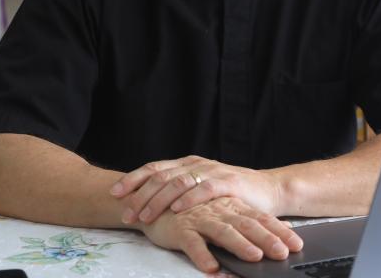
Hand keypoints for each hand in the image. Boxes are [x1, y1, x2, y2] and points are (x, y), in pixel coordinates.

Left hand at [110, 155, 282, 224]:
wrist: (267, 190)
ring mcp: (212, 171)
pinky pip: (203, 189)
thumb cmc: (231, 194)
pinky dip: (188, 199)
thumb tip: (146, 201)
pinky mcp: (228, 182)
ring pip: (177, 182)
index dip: (133, 179)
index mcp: (187, 164)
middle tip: (126, 212)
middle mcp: (196, 164)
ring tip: (144, 216)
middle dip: (140, 195)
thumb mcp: (200, 188)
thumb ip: (178, 190)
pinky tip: (176, 210)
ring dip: (158, 200)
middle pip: (160, 176)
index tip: (114, 193)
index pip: (154, 168)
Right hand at [141, 196, 302, 273]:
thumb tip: (280, 229)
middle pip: (247, 224)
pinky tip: (211, 267)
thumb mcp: (226, 212)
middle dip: (267, 239)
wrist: (158, 201)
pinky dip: (202, 254)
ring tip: (254, 257)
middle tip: (283, 253)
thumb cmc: (196, 210)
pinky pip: (192, 242)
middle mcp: (220, 211)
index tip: (296, 245)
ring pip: (223, 231)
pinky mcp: (181, 229)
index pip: (260, 219)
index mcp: (233, 207)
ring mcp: (200, 219)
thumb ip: (250, 220)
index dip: (279, 231)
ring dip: (239, 245)